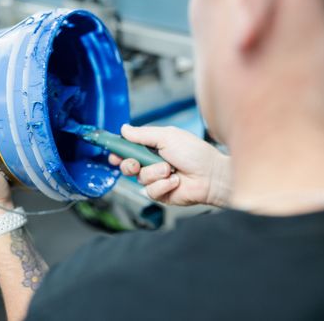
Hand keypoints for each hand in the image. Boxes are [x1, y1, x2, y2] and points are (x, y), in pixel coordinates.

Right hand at [109, 125, 231, 205]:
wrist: (211, 175)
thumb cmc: (194, 153)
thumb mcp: (167, 137)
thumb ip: (143, 134)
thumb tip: (123, 129)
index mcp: (154, 146)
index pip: (130, 148)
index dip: (119, 150)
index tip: (112, 151)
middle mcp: (153, 163)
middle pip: (128, 165)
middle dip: (128, 164)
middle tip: (135, 163)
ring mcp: (157, 179)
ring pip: (140, 178)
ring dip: (154, 173)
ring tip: (170, 169)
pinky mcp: (161, 194)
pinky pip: (151, 191)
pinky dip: (162, 185)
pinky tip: (175, 181)